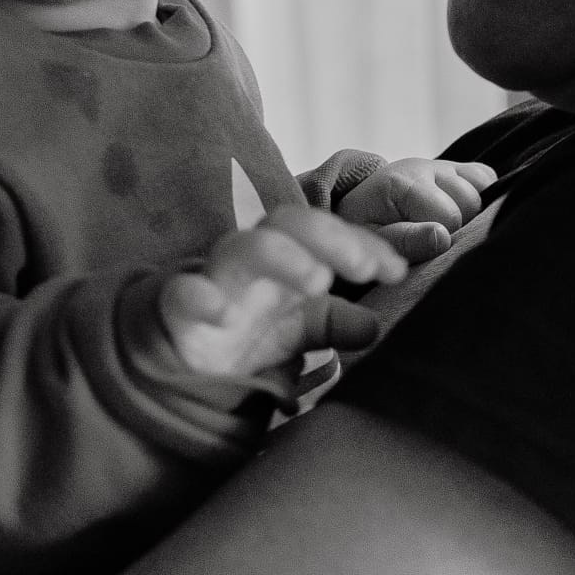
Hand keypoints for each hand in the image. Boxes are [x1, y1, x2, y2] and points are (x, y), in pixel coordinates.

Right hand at [159, 206, 407, 376]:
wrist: (178, 349)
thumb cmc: (244, 326)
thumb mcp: (297, 328)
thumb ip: (335, 323)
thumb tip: (375, 326)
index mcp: (286, 255)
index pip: (328, 234)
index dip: (364, 246)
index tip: (398, 270)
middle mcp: (253, 258)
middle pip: (290, 225)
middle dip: (331, 239)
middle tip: (364, 268)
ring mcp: (215, 278)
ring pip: (245, 248)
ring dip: (284, 258)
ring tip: (318, 282)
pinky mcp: (177, 305)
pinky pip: (183, 293)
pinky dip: (201, 297)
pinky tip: (222, 312)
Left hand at [336, 159, 496, 242]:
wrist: (361, 208)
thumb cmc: (368, 229)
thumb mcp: (376, 241)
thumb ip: (406, 241)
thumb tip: (443, 237)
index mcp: (401, 182)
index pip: (448, 216)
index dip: (441, 240)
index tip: (421, 247)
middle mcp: (424, 166)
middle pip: (471, 202)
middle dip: (458, 227)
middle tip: (432, 237)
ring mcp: (441, 165)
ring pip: (483, 190)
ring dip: (470, 214)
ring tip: (444, 227)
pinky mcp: (455, 167)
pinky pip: (487, 176)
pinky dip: (483, 194)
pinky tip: (463, 212)